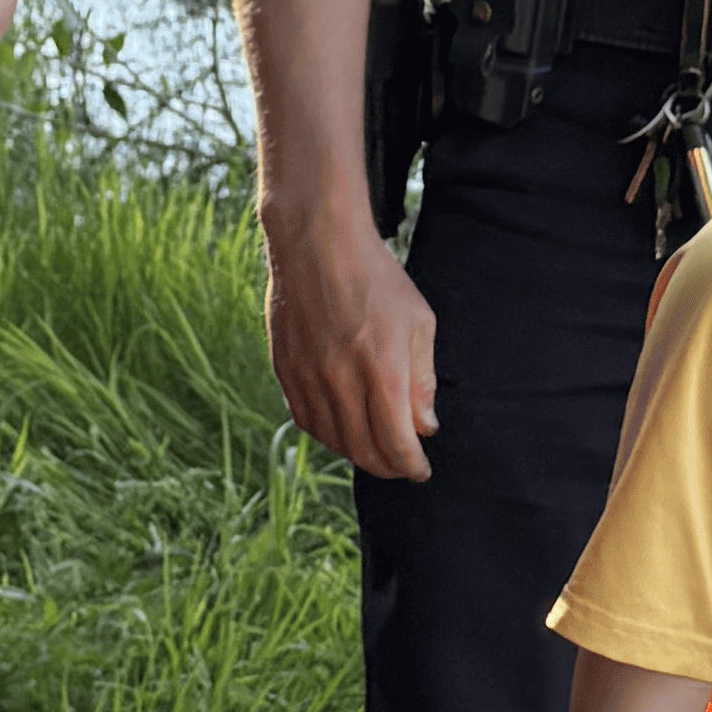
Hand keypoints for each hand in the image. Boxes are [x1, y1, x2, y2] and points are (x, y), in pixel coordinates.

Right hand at [263, 198, 439, 481]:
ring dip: (358, 453)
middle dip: (389, 467)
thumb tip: (424, 426)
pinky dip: (327, 434)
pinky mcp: (286, 370)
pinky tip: (342, 428)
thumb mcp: (418, 322)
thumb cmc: (376, 277)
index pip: (396, 444)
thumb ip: (422, 380)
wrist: (317, 242)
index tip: (421, 468)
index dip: (411, 466)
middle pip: (364, 451)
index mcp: (381, 371)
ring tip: (375, 448)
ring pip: (333, 441)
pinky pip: (306, 421)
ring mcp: (308, 378)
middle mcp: (341, 382)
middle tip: (402, 464)